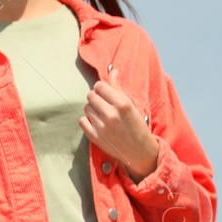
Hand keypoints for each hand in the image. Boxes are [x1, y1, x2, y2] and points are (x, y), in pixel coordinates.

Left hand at [81, 68, 158, 182]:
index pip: (99, 86)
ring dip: (92, 110)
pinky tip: (96, 123)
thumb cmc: (136, 125)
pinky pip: (82, 121)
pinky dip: (87, 121)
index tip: (106, 93)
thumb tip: (112, 71)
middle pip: (91, 96)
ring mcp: (101, 127)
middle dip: (96, 98)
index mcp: (122, 103)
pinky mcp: (95, 137)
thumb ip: (118, 88)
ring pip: (86, 108)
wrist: (139, 151)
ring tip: (102, 115)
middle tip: (104, 105)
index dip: (101, 88)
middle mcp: (111, 114)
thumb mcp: (131, 105)